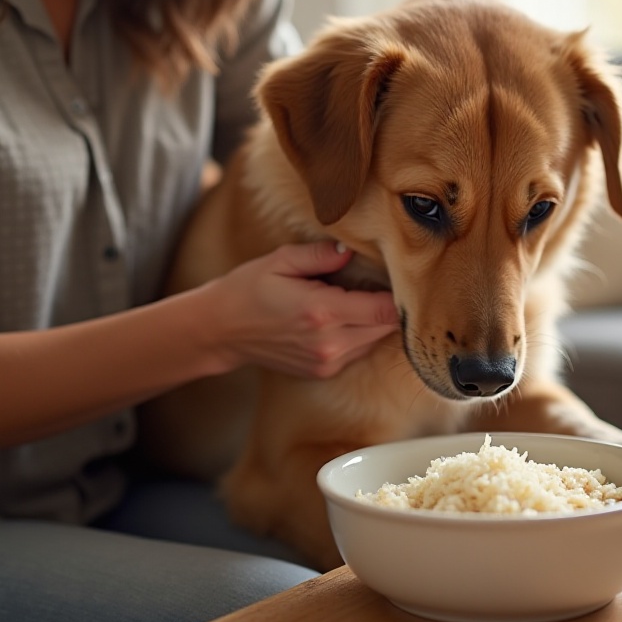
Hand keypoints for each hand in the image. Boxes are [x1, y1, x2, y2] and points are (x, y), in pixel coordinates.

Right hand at [196, 240, 399, 378]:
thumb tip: (351, 250)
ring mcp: (327, 361)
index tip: (398, 275)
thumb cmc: (248, 289)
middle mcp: (329, 343)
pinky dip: (360, 334)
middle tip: (381, 281)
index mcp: (321, 312)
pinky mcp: (324, 371)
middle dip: (390, 305)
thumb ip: (320, 255)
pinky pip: (359, 351)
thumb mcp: (280, 261)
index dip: (400, 293)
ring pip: (376, 341)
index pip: (384, 309)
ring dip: (375, 320)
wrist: (222, 331)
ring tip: (359, 297)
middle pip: (387, 327)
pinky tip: (343, 317)